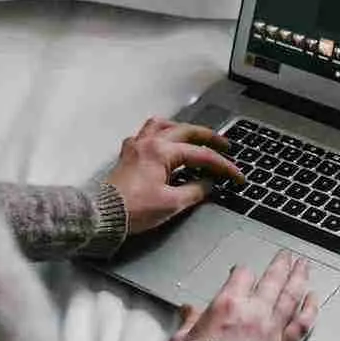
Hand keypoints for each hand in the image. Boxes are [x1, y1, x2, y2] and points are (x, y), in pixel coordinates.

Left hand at [106, 117, 243, 234]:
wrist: (103, 215)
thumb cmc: (135, 209)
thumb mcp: (172, 203)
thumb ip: (196, 190)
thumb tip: (209, 184)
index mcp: (162, 151)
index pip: (201, 155)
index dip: (223, 166)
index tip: (236, 176)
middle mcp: (149, 142)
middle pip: (186, 131)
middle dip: (209, 137)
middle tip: (225, 145)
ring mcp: (136, 145)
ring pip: (163, 125)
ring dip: (182, 129)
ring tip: (194, 137)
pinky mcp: (127, 154)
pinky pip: (146, 134)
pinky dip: (160, 134)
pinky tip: (165, 143)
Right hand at [168, 250, 320, 340]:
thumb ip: (189, 322)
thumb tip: (187, 311)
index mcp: (227, 305)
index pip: (241, 276)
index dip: (242, 271)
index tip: (241, 272)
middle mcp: (253, 312)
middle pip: (272, 279)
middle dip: (280, 265)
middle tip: (287, 255)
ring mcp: (272, 329)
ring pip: (291, 296)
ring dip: (299, 278)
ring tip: (304, 266)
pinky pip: (302, 324)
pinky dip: (310, 309)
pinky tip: (314, 299)